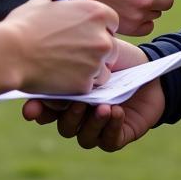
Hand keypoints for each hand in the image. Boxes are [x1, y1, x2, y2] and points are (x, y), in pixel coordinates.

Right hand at [4, 0, 118, 94]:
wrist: (11, 52)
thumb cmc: (23, 25)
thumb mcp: (45, 5)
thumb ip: (63, 10)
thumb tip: (63, 13)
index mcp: (96, 12)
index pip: (112, 23)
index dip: (100, 30)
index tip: (89, 35)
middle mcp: (102, 37)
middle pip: (112, 48)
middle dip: (98, 53)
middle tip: (80, 56)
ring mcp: (96, 62)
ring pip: (102, 71)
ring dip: (90, 72)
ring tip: (67, 70)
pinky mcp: (85, 84)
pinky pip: (88, 87)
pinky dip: (77, 86)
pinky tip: (60, 80)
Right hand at [22, 39, 161, 151]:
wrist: (149, 69)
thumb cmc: (118, 57)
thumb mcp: (96, 47)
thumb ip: (75, 48)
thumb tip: (48, 38)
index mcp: (69, 96)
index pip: (46, 107)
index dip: (37, 110)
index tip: (31, 108)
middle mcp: (79, 115)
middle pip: (63, 125)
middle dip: (67, 116)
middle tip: (76, 102)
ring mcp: (97, 128)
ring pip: (84, 136)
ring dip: (91, 123)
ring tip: (103, 106)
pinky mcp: (117, 136)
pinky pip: (108, 141)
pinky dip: (110, 128)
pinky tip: (116, 111)